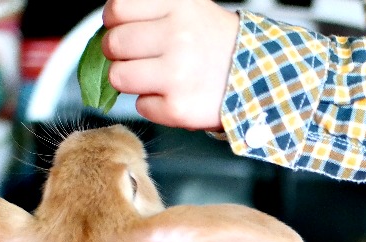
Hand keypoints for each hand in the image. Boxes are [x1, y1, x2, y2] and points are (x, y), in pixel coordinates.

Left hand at [101, 0, 240, 129]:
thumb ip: (150, 9)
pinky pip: (141, 106)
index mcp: (178, 5)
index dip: (115, 23)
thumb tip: (107, 27)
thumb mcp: (190, 7)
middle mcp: (178, 36)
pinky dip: (153, 103)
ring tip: (155, 76)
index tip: (125, 29)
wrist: (258, 79)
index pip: (117, 10)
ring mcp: (177, 74)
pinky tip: (174, 94)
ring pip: (119, 77)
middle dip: (119, 54)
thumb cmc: (216, 44)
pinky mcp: (177, 108)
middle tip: (140, 57)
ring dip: (131, 79)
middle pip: (113, 44)